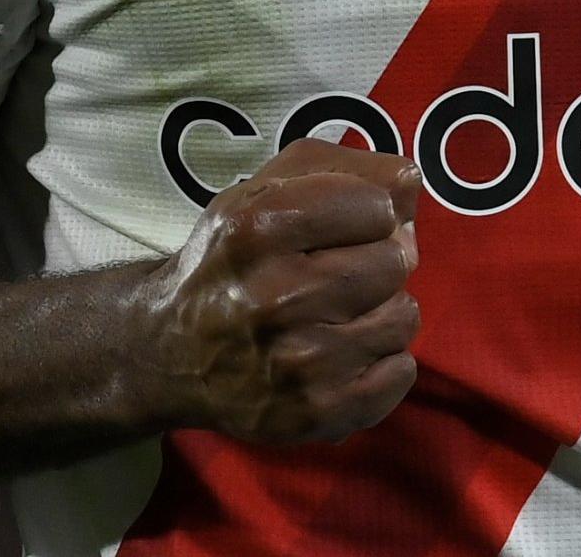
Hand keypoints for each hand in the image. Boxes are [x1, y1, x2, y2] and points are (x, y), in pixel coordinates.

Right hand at [138, 138, 425, 443]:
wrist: (171, 353)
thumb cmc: (230, 261)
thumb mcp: (262, 191)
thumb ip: (343, 168)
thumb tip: (410, 181)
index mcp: (257, 230)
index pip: (378, 207)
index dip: (366, 214)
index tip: (339, 229)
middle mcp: (275, 297)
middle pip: (397, 261)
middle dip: (375, 261)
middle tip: (336, 275)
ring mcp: (298, 363)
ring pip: (404, 317)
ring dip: (380, 312)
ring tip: (336, 316)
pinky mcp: (316, 412)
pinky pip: (401, 373)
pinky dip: (383, 363)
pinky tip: (342, 356)